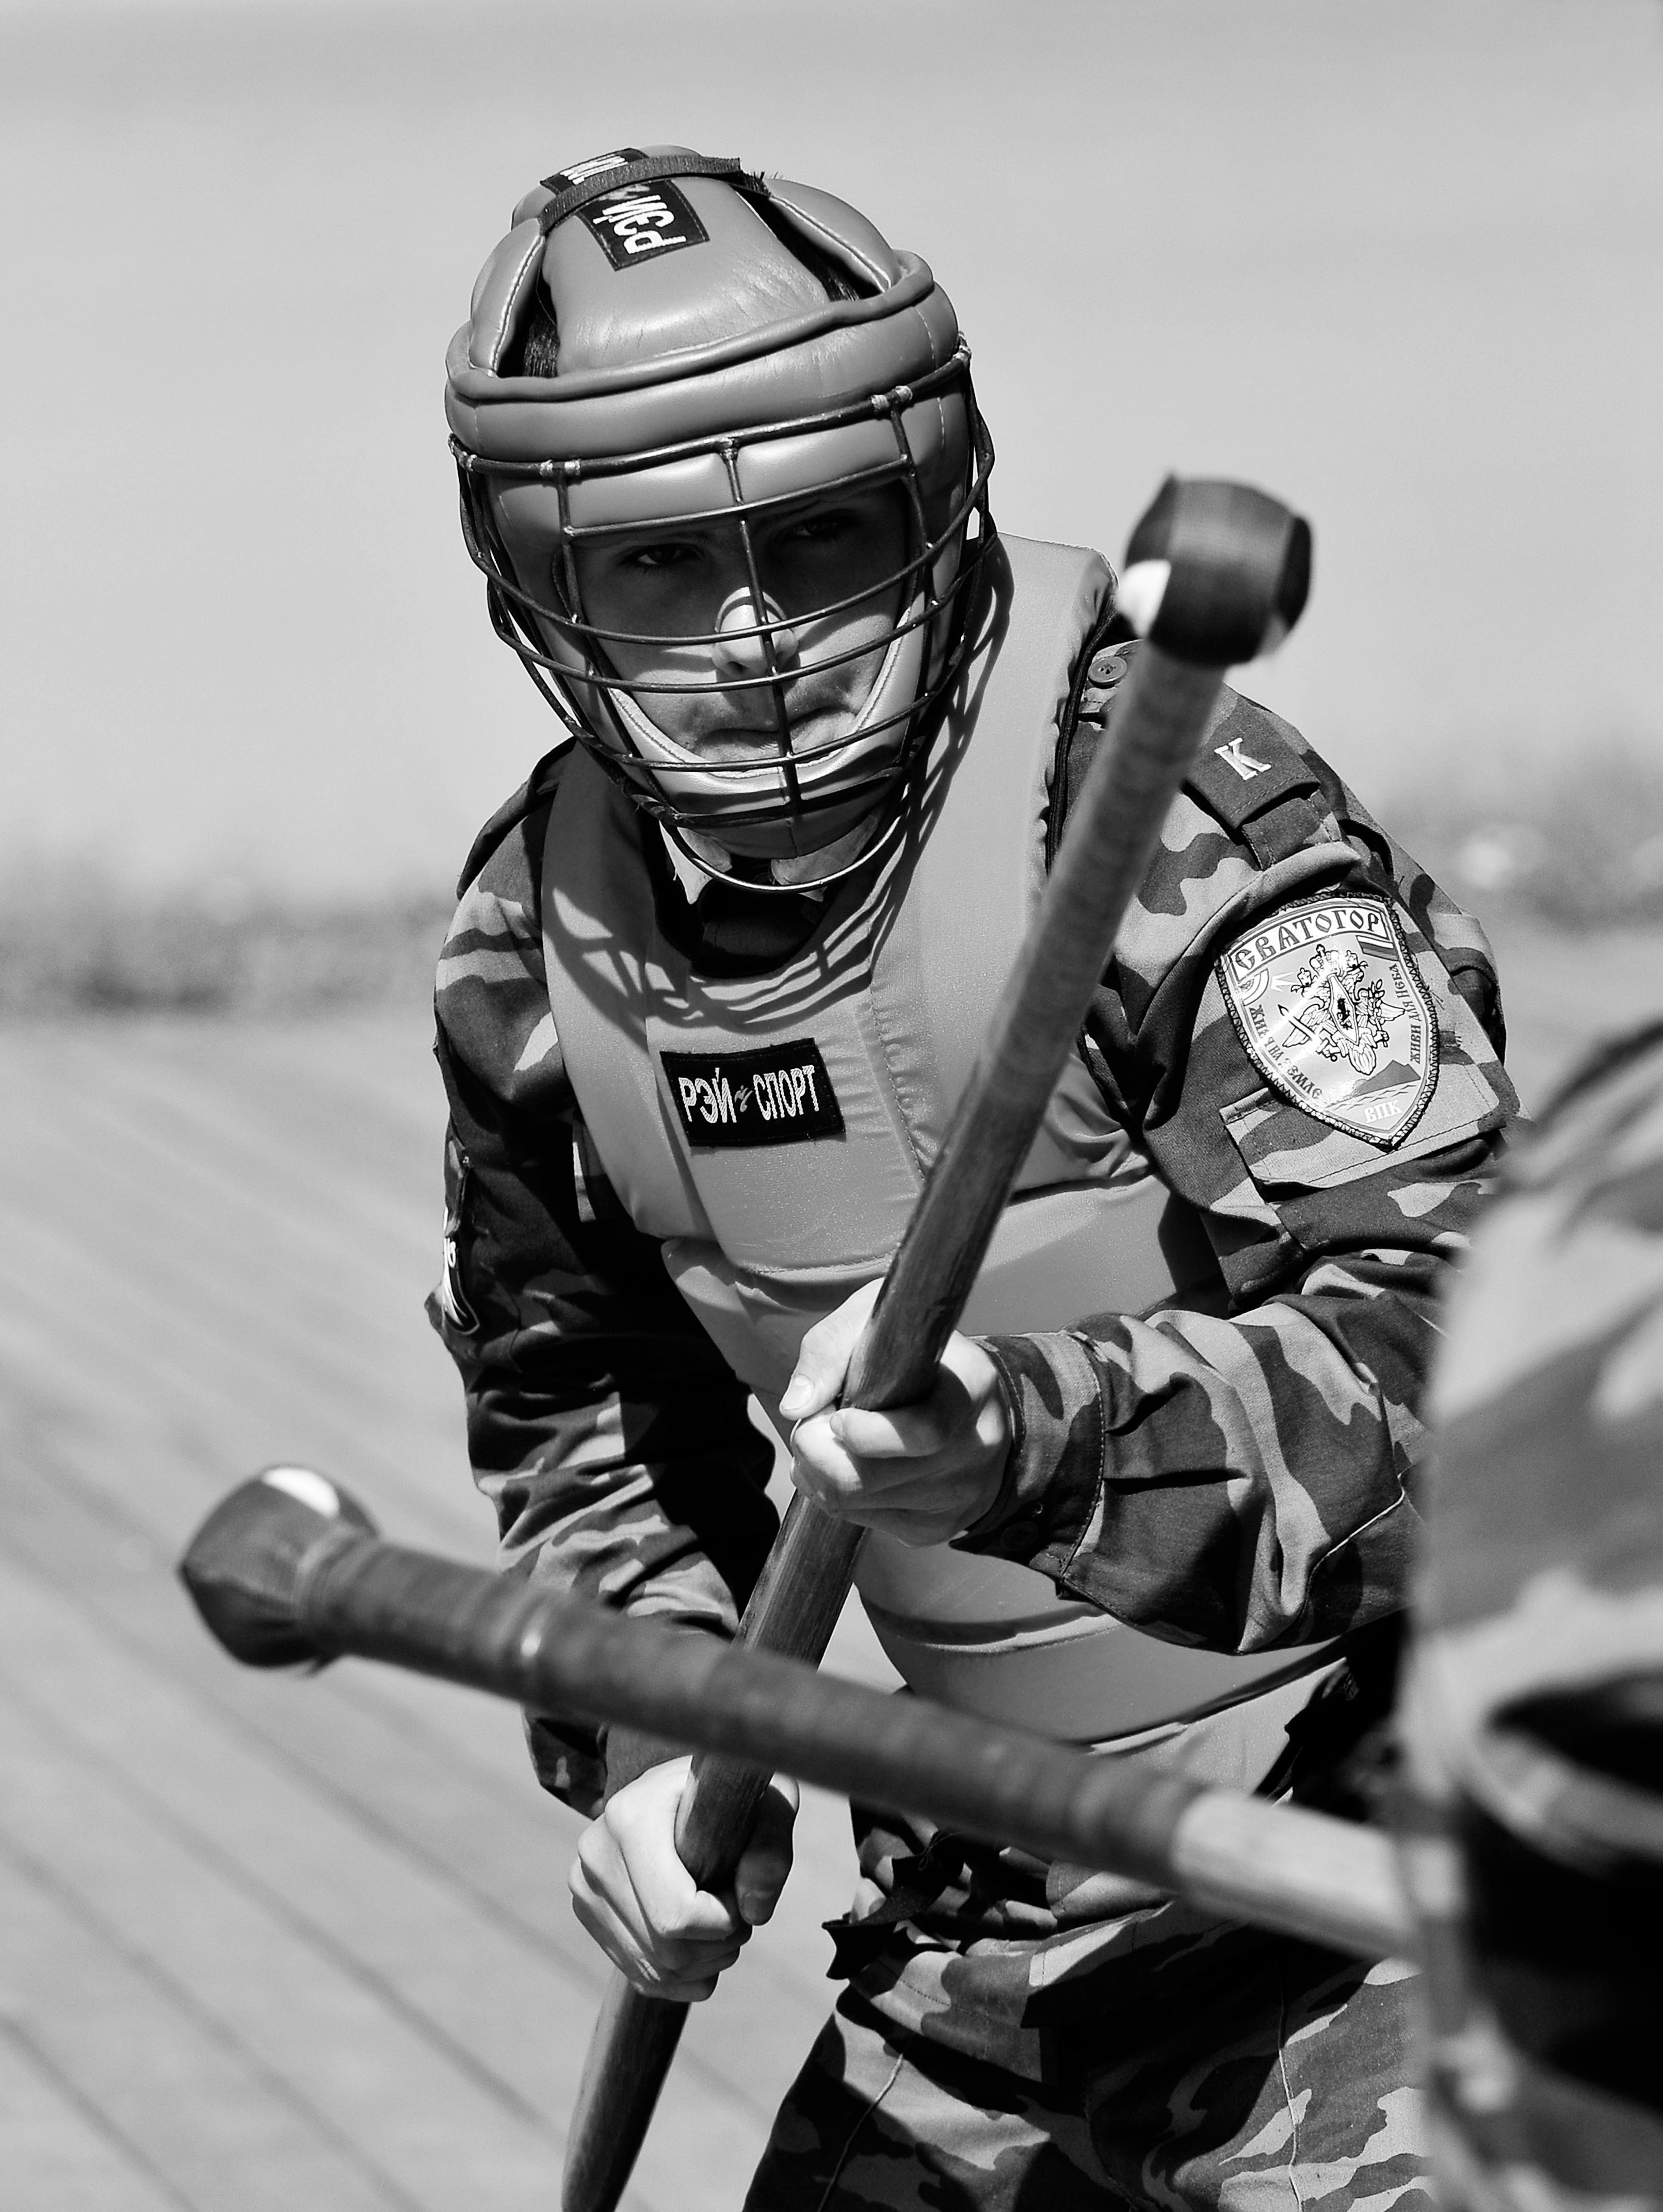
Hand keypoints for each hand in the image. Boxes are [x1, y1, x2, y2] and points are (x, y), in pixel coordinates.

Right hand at [568, 1757, 797, 2000]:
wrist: (683, 1789)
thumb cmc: (734, 1793)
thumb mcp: (768, 1801)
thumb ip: (770, 1849)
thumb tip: (754, 1913)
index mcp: (631, 1817)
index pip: (677, 1915)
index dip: (725, 1922)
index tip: (741, 1892)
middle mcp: (595, 1854)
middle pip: (666, 1950)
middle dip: (719, 1945)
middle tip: (739, 1909)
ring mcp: (585, 1887)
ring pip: (655, 1971)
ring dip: (705, 1964)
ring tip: (722, 1922)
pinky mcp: (588, 1913)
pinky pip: (642, 1977)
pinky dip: (684, 1978)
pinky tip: (704, 1944)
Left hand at [780, 1280, 1012, 1545]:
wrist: (966, 1394)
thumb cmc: (912, 1355)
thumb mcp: (873, 1324)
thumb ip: (830, 1350)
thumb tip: (797, 1406)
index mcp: (971, 1388)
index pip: (923, 1431)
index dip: (864, 1432)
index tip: (834, 1414)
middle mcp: (976, 1447)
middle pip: (870, 1477)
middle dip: (816, 1452)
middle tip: (810, 1425)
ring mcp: (961, 1493)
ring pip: (856, 1504)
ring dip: (819, 1473)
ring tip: (826, 1440)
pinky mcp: (939, 1526)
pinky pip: (865, 1522)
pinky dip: (837, 1496)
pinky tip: (847, 1464)